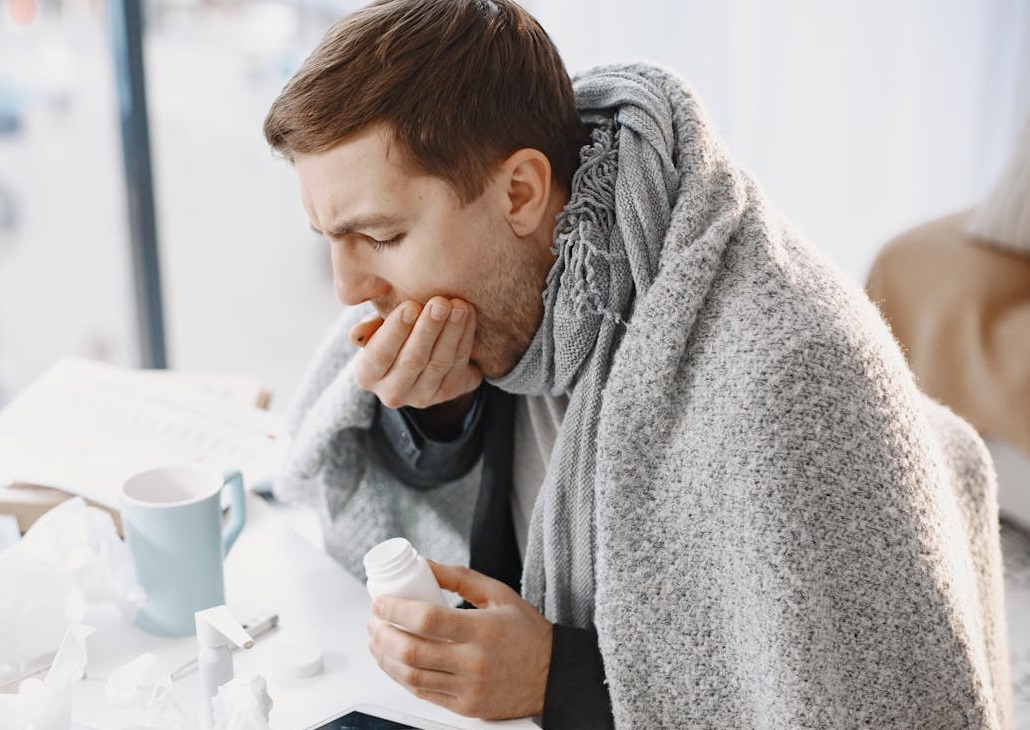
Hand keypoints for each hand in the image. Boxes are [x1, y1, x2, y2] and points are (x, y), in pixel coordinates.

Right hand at [349, 297, 481, 409]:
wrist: (421, 355)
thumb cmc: (393, 333)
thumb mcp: (377, 328)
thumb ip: (369, 328)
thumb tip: (357, 334)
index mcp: (367, 375)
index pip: (379, 354)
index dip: (395, 331)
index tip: (411, 306)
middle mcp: (392, 393)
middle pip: (412, 361)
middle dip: (428, 329)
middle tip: (440, 302)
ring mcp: (422, 397)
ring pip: (439, 364)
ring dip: (451, 333)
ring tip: (459, 306)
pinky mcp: (448, 394)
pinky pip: (459, 365)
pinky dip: (465, 339)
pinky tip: (468, 316)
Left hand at [366, 562, 552, 719]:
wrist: (553, 675)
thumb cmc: (526, 632)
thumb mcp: (499, 594)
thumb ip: (460, 578)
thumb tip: (425, 565)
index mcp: (483, 630)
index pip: (427, 620)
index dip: (395, 610)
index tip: (380, 602)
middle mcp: (475, 663)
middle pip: (412, 652)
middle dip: (383, 634)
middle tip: (374, 620)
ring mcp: (469, 689)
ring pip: (412, 676)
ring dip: (385, 657)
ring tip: (377, 640)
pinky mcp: (466, 708)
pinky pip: (424, 693)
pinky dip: (401, 677)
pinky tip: (394, 662)